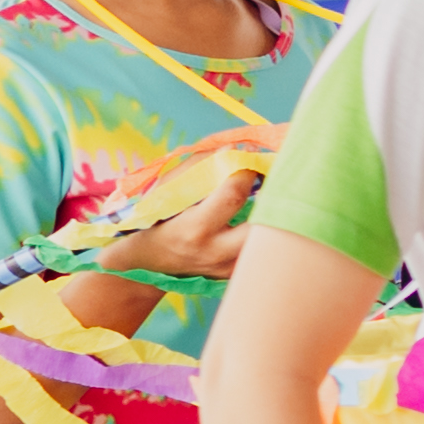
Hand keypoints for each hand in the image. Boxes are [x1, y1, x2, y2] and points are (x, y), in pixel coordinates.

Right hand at [78, 169, 267, 310]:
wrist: (145, 263)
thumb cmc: (154, 219)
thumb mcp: (165, 191)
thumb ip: (198, 167)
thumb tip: (234, 148)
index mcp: (194, 228)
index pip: (233, 196)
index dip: (247, 172)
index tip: (253, 157)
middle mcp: (215, 252)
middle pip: (262, 226)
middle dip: (274, 199)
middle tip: (277, 180)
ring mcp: (228, 268)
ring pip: (269, 243)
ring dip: (275, 218)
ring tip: (276, 198)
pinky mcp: (235, 274)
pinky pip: (261, 253)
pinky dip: (267, 234)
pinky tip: (266, 219)